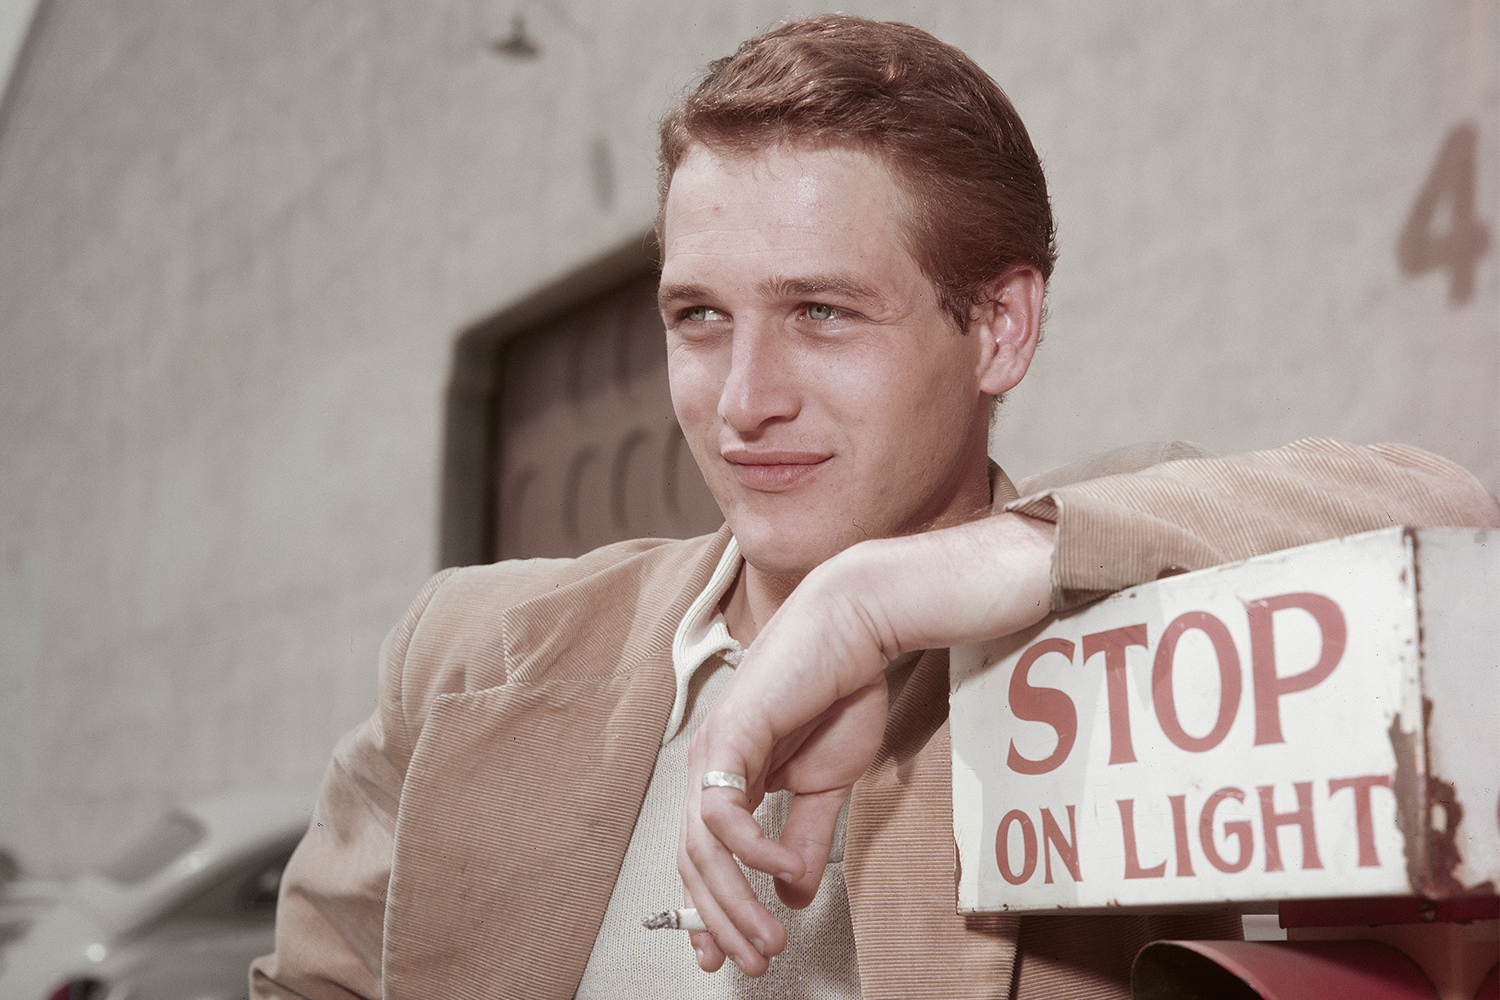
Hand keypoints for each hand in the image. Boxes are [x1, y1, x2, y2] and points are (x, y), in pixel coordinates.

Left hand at [677, 512, 1055, 974]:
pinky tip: (776, 869)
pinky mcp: (730, 734)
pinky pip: (724, 809)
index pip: (704, 856)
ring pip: (700, 846)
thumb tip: (791, 890)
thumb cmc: (841, 691)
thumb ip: (804, 835)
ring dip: (733, 900)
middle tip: (752, 959)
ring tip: (766, 935)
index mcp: (731, 776)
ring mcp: (714, 749)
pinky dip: (749, 849)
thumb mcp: (827, 784)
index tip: (728, 955)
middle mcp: (711, 765)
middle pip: (694, 862)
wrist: (858, 630)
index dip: (711, 910)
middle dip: (721, 920)